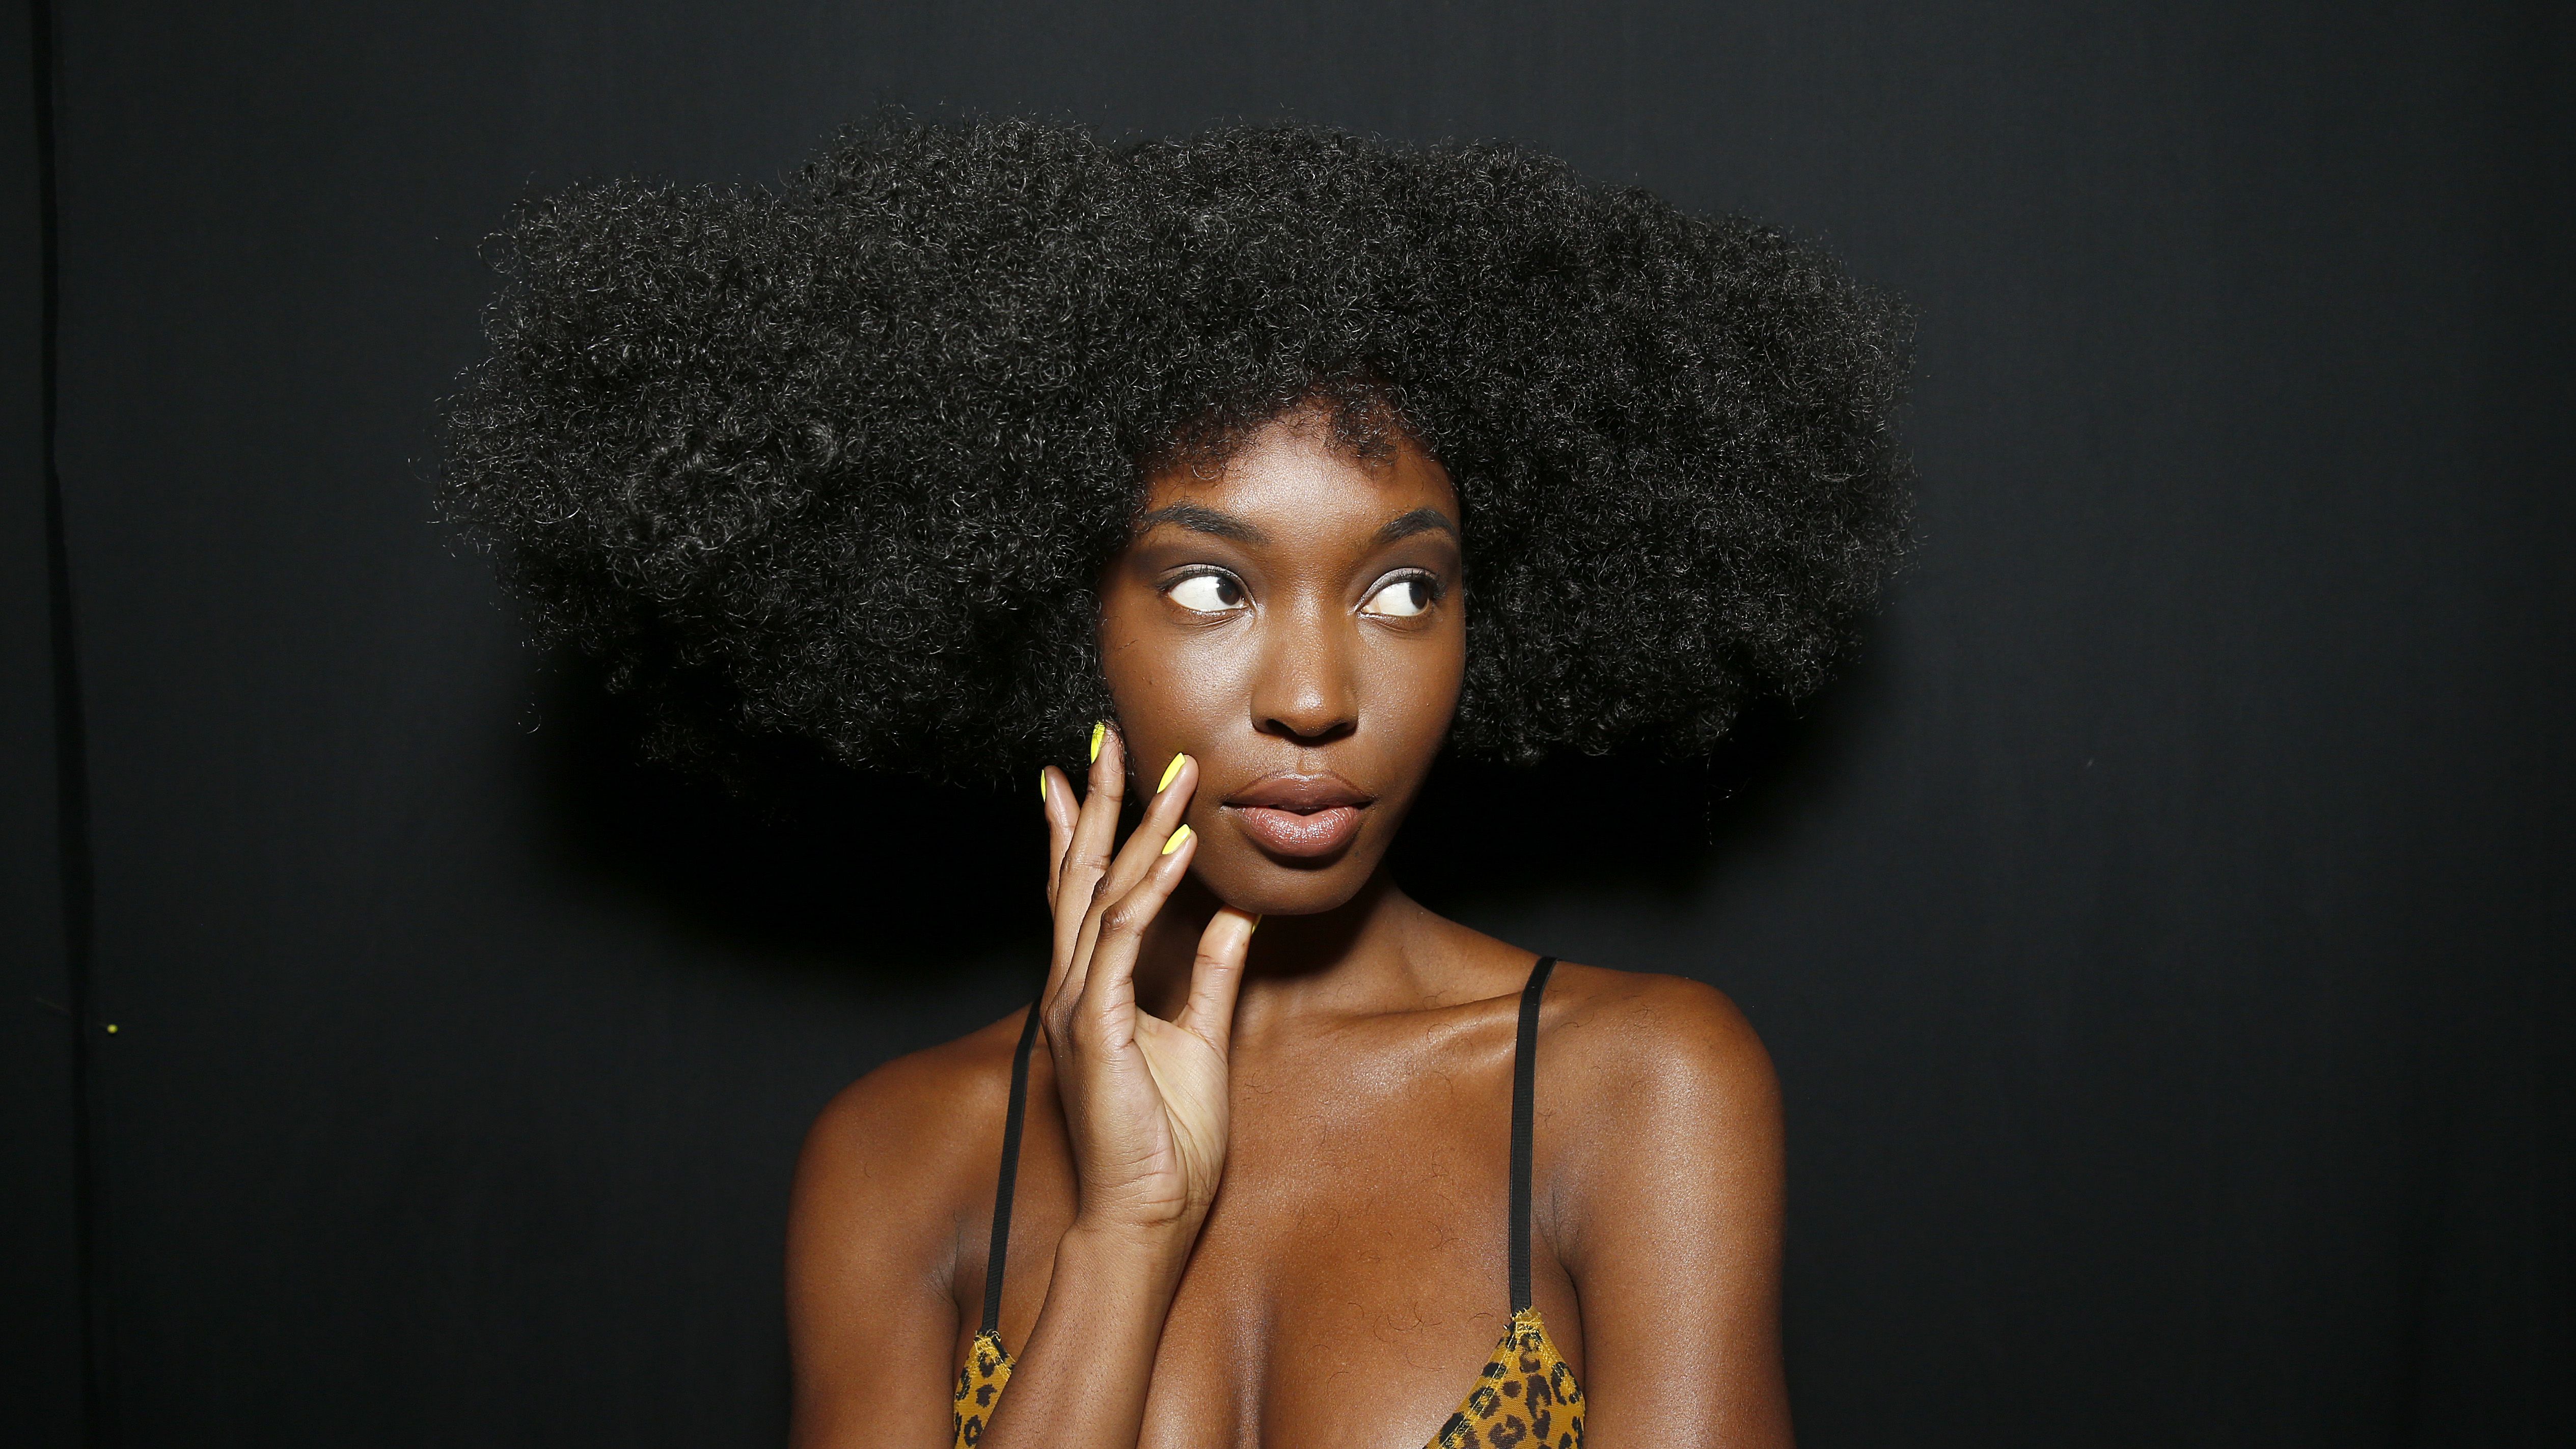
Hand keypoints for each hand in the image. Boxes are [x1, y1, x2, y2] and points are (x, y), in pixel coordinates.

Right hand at [1036, 724, 1256, 1242]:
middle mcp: (1073, 986)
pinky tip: (1178, 850)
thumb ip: (1212, 972)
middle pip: (1080, 875)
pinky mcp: (1095, 1026)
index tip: (1087, 771)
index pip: (1084, 891)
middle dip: (1097, 803)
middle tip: (1111, 738)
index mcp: (1091, 988)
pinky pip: (1122, 941)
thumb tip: (1235, 913)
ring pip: (1102, 894)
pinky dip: (1151, 890)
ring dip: (1138, 828)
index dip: (1083, 828)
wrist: (1148, 1216)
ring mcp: (1078, 1004)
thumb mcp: (1202, 1038)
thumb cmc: (1167, 1143)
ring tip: (1170, 774)